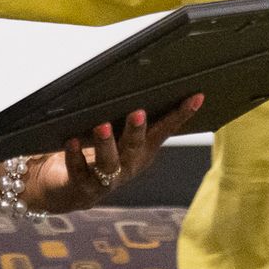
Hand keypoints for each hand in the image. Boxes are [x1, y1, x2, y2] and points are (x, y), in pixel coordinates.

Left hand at [25, 94, 203, 213]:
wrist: (72, 190)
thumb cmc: (97, 152)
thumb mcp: (118, 133)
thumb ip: (129, 115)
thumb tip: (137, 78)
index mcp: (143, 150)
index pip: (165, 129)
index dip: (182, 114)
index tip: (196, 96)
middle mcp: (129, 165)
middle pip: (135, 146)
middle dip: (137, 129)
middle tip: (138, 112)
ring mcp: (108, 179)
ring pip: (109, 162)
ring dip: (106, 144)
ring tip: (102, 126)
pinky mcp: (84, 188)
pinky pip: (79, 172)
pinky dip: (75, 156)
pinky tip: (72, 142)